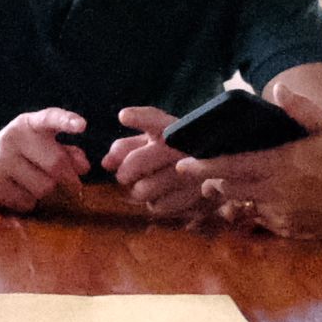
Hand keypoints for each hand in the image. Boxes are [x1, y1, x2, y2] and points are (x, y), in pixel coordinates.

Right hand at [0, 107, 89, 211]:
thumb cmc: (17, 155)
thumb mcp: (39, 145)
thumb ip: (65, 151)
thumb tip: (84, 166)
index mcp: (26, 124)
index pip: (48, 118)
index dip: (66, 120)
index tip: (82, 125)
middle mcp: (11, 139)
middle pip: (56, 164)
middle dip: (69, 177)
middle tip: (74, 184)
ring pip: (43, 188)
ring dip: (45, 191)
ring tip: (30, 183)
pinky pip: (27, 202)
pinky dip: (28, 202)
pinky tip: (16, 192)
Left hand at [102, 107, 209, 221]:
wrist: (216, 166)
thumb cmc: (172, 150)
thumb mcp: (152, 140)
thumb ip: (125, 147)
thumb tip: (105, 164)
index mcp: (173, 128)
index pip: (156, 120)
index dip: (140, 118)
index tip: (124, 116)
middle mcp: (183, 149)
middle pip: (137, 163)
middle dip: (124, 173)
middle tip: (123, 176)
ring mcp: (189, 173)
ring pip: (143, 189)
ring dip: (138, 190)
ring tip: (145, 184)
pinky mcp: (192, 195)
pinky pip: (156, 205)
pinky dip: (154, 202)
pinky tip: (162, 193)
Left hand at [187, 107, 321, 240]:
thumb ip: (302, 109)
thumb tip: (277, 90)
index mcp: (283, 162)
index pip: (232, 165)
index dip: (204, 164)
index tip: (184, 160)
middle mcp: (276, 190)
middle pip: (229, 186)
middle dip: (209, 178)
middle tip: (196, 171)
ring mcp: (282, 212)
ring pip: (241, 202)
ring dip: (228, 193)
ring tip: (219, 182)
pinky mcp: (290, 228)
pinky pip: (261, 217)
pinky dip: (253, 207)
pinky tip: (255, 197)